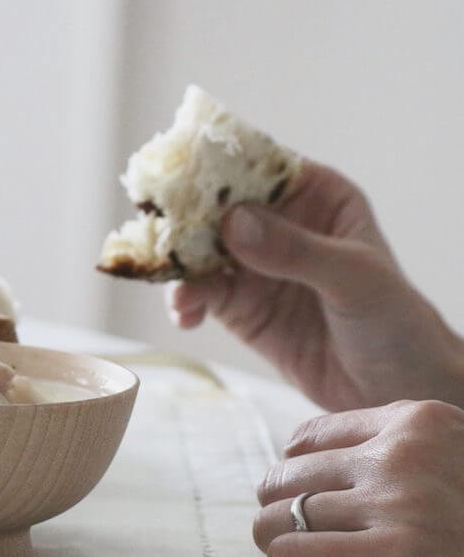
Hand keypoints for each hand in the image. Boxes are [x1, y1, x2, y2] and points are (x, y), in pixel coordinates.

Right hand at [166, 161, 463, 411]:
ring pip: (201, 253)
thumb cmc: (394, 322)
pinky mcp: (240, 308)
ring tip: (180, 293)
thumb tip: (233, 223)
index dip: (219, 168)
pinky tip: (186, 316)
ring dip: (180, 268)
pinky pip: (201, 296)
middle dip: (186, 221)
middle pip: (218, 209)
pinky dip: (185, 303)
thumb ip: (296, 251)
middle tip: (160, 237)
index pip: (259, 168)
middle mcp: (279, 226)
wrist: (392, 388)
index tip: (181, 177)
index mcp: (316, 197)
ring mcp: (255, 267)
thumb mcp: (354, 278)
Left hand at [253, 400, 463, 556]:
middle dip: (279, 510)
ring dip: (279, 544)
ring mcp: (398, 503)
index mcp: (417, 420)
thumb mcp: (451, 457)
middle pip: (284, 478)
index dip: (294, 475)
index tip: (305, 500)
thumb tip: (305, 463)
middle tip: (296, 535)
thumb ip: (395, 452)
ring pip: (277, 518)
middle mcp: (401, 454)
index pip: (306, 438)